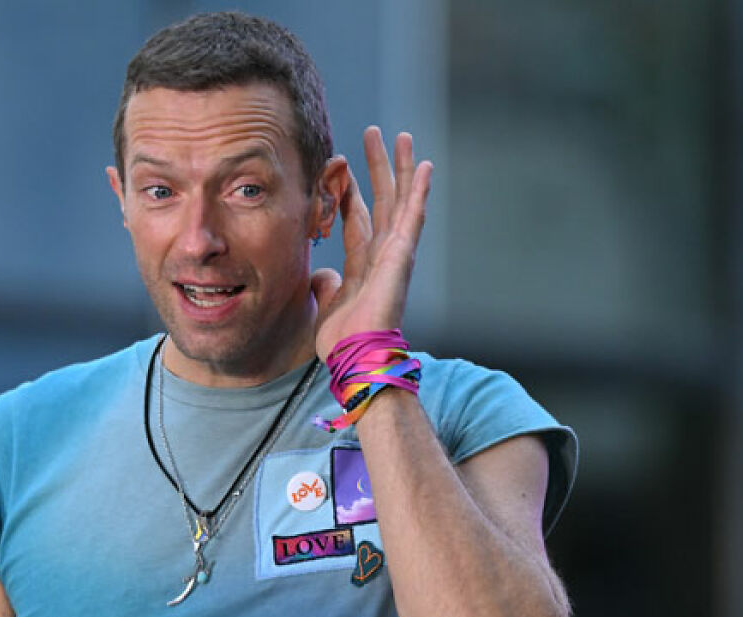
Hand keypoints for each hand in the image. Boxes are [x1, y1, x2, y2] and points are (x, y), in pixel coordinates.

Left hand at [311, 126, 432, 360]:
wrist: (357, 355)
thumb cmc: (343, 339)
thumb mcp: (325, 304)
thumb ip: (324, 285)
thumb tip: (320, 274)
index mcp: (364, 264)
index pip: (357, 219)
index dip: (349, 195)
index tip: (341, 172)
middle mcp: (383, 254)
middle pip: (381, 200)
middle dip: (377, 168)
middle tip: (373, 135)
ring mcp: (396, 252)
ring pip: (399, 199)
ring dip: (399, 167)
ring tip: (400, 137)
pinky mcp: (403, 253)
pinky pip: (412, 215)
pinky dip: (418, 190)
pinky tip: (423, 165)